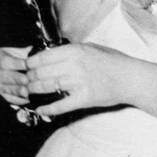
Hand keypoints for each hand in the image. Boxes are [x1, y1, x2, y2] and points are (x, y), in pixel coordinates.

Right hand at [0, 44, 32, 108]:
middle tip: (26, 80)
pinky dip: (17, 100)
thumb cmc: (21, 57)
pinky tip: (26, 100)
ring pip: (4, 88)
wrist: (19, 66)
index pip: (4, 61)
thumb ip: (26, 52)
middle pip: (2, 76)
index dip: (15, 63)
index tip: (27, 64)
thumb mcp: (22, 51)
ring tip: (26, 92)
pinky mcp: (2, 94)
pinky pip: (8, 98)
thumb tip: (34, 51)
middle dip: (15, 78)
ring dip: (16, 91)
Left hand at [18, 42, 132, 118]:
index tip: (26, 67)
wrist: (130, 78)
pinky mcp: (83, 99)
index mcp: (74, 51)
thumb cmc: (113, 62)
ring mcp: (78, 83)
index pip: (42, 57)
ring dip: (34, 90)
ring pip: (46, 87)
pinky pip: (59, 105)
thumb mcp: (91, 48)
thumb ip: (71, 50)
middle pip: (40, 72)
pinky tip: (40, 109)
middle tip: (26, 81)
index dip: (30, 63)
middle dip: (30, 78)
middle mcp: (73, 65)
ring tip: (30, 92)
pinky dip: (47, 109)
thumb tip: (50, 53)